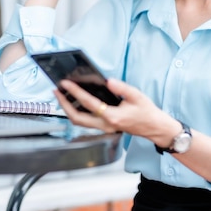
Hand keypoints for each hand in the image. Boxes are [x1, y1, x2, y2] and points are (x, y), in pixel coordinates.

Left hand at [54, 78, 172, 138]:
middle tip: (56, 90)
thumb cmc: (147, 112)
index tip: (65, 83)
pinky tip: (73, 102)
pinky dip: (76, 112)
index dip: (75, 92)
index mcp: (112, 116)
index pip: (88, 103)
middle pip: (76, 117)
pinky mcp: (104, 128)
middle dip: (63, 104)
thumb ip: (121, 88)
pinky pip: (85, 122)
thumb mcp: (137, 96)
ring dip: (68, 109)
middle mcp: (105, 125)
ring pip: (79, 122)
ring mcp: (104, 128)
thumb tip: (107, 81)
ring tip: (61, 95)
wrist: (155, 128)